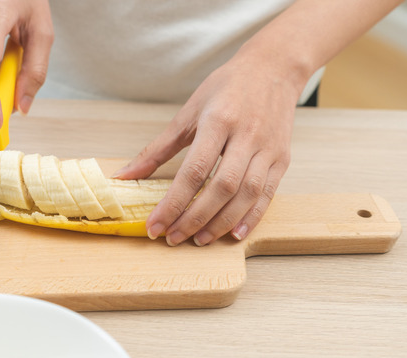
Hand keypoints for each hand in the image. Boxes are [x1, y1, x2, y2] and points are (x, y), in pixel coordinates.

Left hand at [114, 51, 303, 245]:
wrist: (273, 68)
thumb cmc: (226, 88)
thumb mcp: (188, 112)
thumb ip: (157, 148)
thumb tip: (124, 175)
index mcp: (219, 121)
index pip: (194, 171)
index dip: (173, 203)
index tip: (155, 225)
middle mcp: (247, 136)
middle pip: (221, 187)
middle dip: (194, 218)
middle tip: (173, 238)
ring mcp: (268, 149)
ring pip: (246, 194)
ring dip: (220, 223)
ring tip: (198, 240)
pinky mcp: (282, 159)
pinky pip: (268, 194)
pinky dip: (251, 217)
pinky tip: (234, 234)